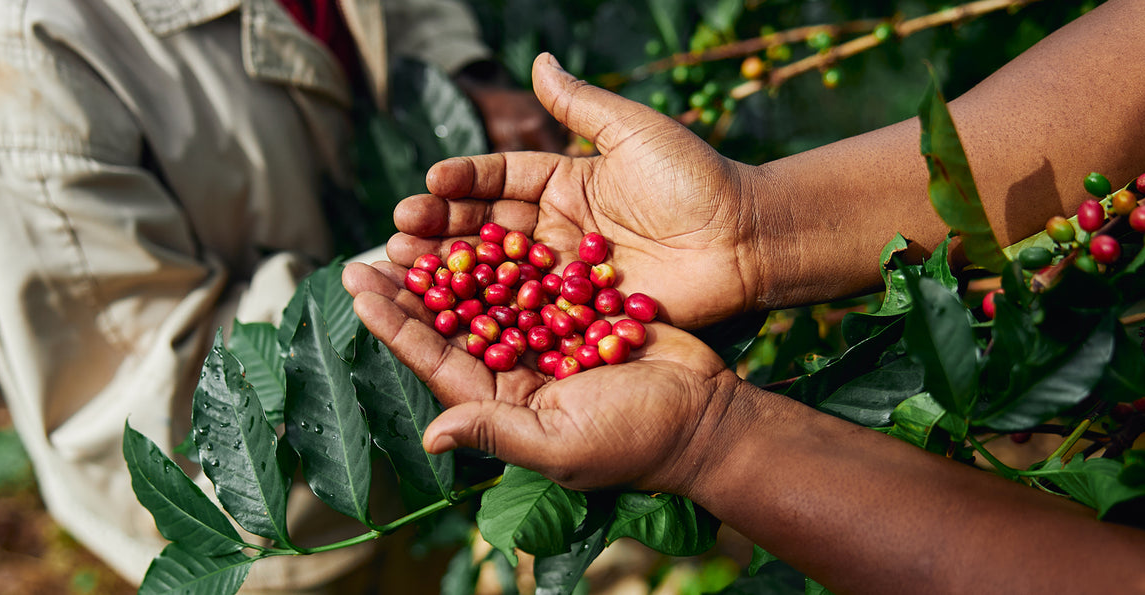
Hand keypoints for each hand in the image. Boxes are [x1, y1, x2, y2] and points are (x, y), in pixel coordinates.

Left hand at [342, 261, 749, 494]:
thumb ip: (495, 432)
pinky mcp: (577, 312)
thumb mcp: (560, 444)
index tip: (358, 286)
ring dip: (453, 261)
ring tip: (417, 225)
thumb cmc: (636, 441)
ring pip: (486, 293)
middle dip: (411, 286)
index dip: (394, 323)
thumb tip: (431, 436)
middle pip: (451, 322)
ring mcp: (546, 339)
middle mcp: (515, 370)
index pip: (434, 359)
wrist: (709, 415)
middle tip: (373, 247)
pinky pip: (532, 277)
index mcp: (500, 403)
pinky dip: (506, 251)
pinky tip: (480, 220)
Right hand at [394, 53, 779, 328]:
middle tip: (398, 233)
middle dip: (440, 230)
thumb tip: (539, 60)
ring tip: (406, 269)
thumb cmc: (696, 179)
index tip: (428, 182)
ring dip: (451, 274)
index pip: (500, 180)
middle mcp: (558, 229)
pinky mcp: (580, 315)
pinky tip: (452, 316)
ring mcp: (565, 276)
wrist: (747, 239)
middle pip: (486, 230)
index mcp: (565, 182)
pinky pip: (530, 314)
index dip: (463, 182)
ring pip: (497, 274)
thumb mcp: (635, 131)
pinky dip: (491, 316)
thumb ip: (582, 105)